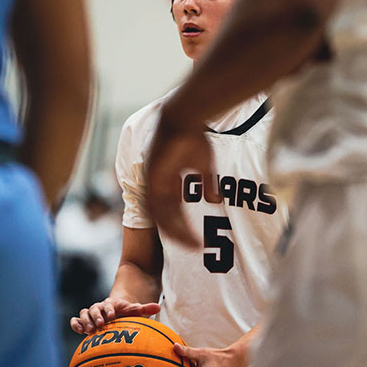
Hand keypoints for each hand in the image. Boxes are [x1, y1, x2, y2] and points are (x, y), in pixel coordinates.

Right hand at [70, 297, 160, 334]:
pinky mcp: (84, 321)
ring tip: (90, 330)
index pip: (108, 304)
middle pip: (94, 308)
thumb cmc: (125, 314)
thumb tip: (158, 307)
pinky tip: (79, 331)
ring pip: (84, 313)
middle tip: (99, 325)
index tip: (112, 316)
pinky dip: (75, 324)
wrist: (115, 313)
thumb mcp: (135, 311)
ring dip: (86, 321)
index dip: (109, 309)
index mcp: (111, 304)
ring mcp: (90, 314)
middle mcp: (99, 308)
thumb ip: (145, 309)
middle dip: (96, 316)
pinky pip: (76, 320)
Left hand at [145, 108, 211, 248]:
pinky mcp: (153, 182)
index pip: (171, 209)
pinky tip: (188, 235)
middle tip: (196, 248)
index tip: (197, 237)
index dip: (182, 225)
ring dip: (178, 235)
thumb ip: (206, 182)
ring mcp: (153, 184)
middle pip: (165, 219)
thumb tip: (214, 199)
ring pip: (162, 219)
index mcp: (165, 180)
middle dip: (180, 235)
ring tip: (194, 247)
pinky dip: (175, 226)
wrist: (184, 117)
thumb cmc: (193, 136)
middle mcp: (156, 185)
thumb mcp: (203, 164)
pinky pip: (162, 212)